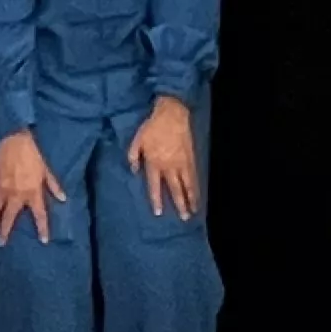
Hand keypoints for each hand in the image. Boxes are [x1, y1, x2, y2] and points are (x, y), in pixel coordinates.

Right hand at [0, 130, 64, 244]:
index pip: (39, 215)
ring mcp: (3, 190)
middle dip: (5, 232)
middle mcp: (17, 195)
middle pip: (10, 218)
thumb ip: (53, 186)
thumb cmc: (33, 155)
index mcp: (32, 193)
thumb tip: (62, 199)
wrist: (14, 141)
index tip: (43, 240)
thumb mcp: (46, 170)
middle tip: (1, 243)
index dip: (42, 229)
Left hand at [127, 97, 198, 220]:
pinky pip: (194, 176)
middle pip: (174, 189)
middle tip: (183, 218)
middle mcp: (169, 166)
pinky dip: (196, 187)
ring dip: (190, 199)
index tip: (159, 212)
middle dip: (179, 204)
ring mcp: (182, 162)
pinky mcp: (191, 157)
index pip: (154, 185)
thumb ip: (133, 156)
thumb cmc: (152, 126)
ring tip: (193, 211)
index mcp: (154, 162)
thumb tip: (132, 170)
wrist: (172, 113)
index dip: (156, 199)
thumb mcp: (137, 140)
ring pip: (187, 184)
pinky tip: (197, 194)